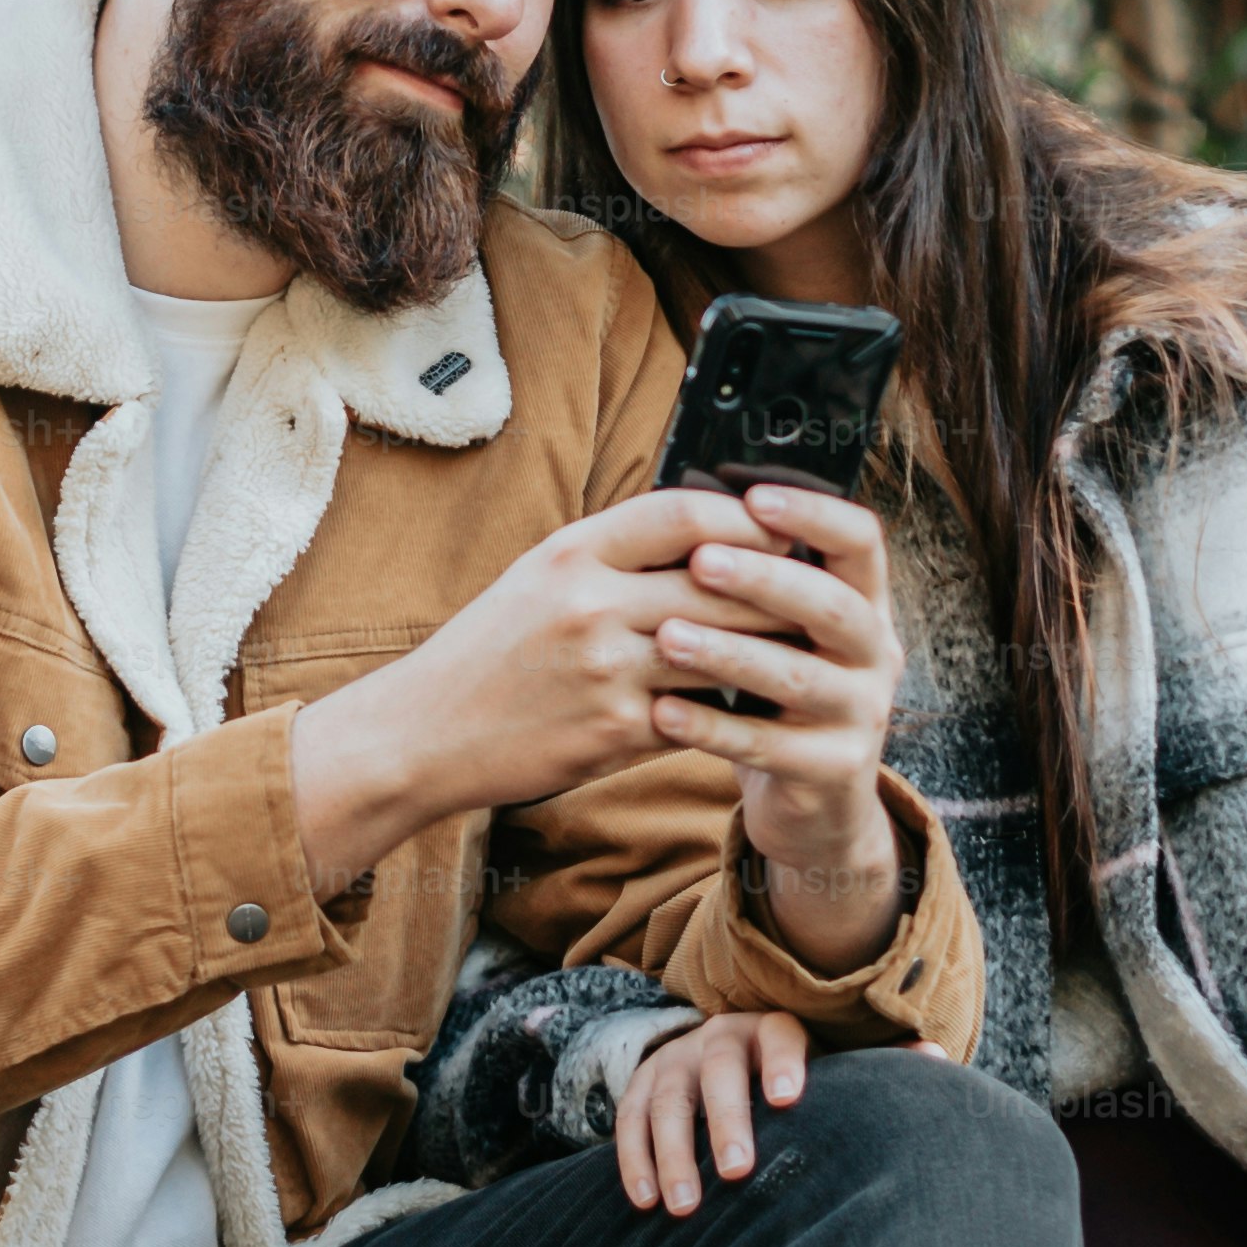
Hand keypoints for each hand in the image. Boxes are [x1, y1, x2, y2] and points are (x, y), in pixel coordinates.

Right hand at [287, 486, 799, 888]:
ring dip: (769, 654)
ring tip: (805, 650)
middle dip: (779, 589)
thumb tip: (707, 533)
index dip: (749, 517)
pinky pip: (698, 714)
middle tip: (823, 593)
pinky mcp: (613, 731)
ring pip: (721, 652)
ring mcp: (604, 670)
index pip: (685, 513)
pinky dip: (731, 711)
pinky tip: (757, 708)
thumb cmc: (491, 651)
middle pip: (720, 583)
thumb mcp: (540, 576)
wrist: (424, 732)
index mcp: (572, 552)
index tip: (787, 526)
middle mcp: (589, 604)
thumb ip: (616, 552)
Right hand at [616, 1009, 809, 1212]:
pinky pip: (631, 1119)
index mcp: (768, 1032)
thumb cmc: (783, 1086)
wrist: (731, 1056)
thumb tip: (867, 1137)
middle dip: (727, 1121)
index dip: (782, 1064)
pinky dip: (635, 1161)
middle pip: (720, 1071)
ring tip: (685, 1205)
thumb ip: (826, 1104)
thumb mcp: (810, 1079)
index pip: (779, 1038)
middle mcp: (719, 1036)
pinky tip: (646, 1200)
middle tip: (736, 1171)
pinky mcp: (643, 1081)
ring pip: (669, 1100)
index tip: (786, 1099)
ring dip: (674, 1155)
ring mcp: (676, 1056)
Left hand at [639, 483, 905, 967]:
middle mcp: (876, 655)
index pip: (862, 541)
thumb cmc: (776, 697)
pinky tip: (663, 712)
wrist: (813, 804)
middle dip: (766, 580)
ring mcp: (862, 716)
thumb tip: (687, 503)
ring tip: (668, 636)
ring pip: (800, 678)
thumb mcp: (780, 634)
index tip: (756, 496)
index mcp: (864, 604)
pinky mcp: (834, 772)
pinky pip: (770, 748)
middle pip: (834, 606)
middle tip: (700, 562)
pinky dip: (713, 730)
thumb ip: (754, 583)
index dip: (815, 513)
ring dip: (730, 654)